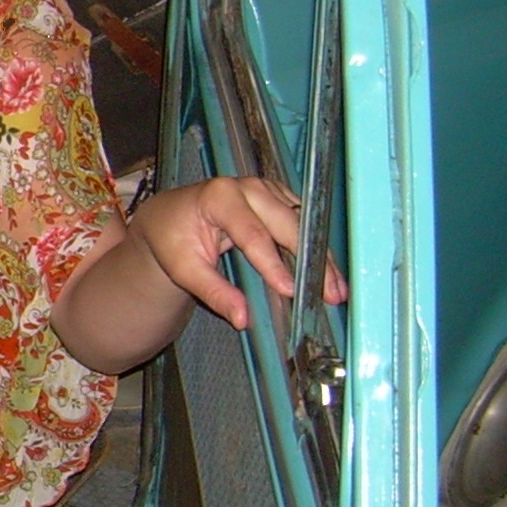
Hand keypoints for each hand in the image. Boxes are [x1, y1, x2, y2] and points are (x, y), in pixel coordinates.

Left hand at [126, 176, 347, 331]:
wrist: (170, 216)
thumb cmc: (174, 240)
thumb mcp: (184, 269)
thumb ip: (213, 292)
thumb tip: (242, 319)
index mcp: (219, 197)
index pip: (253, 235)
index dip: (274, 264)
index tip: (291, 290)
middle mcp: (247, 187)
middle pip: (287, 225)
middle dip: (310, 262)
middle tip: (329, 294)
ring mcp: (266, 189)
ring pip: (302, 223)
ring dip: (321, 256)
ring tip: (336, 289)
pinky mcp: (277, 197)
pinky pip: (302, 222)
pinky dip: (315, 248)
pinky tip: (328, 274)